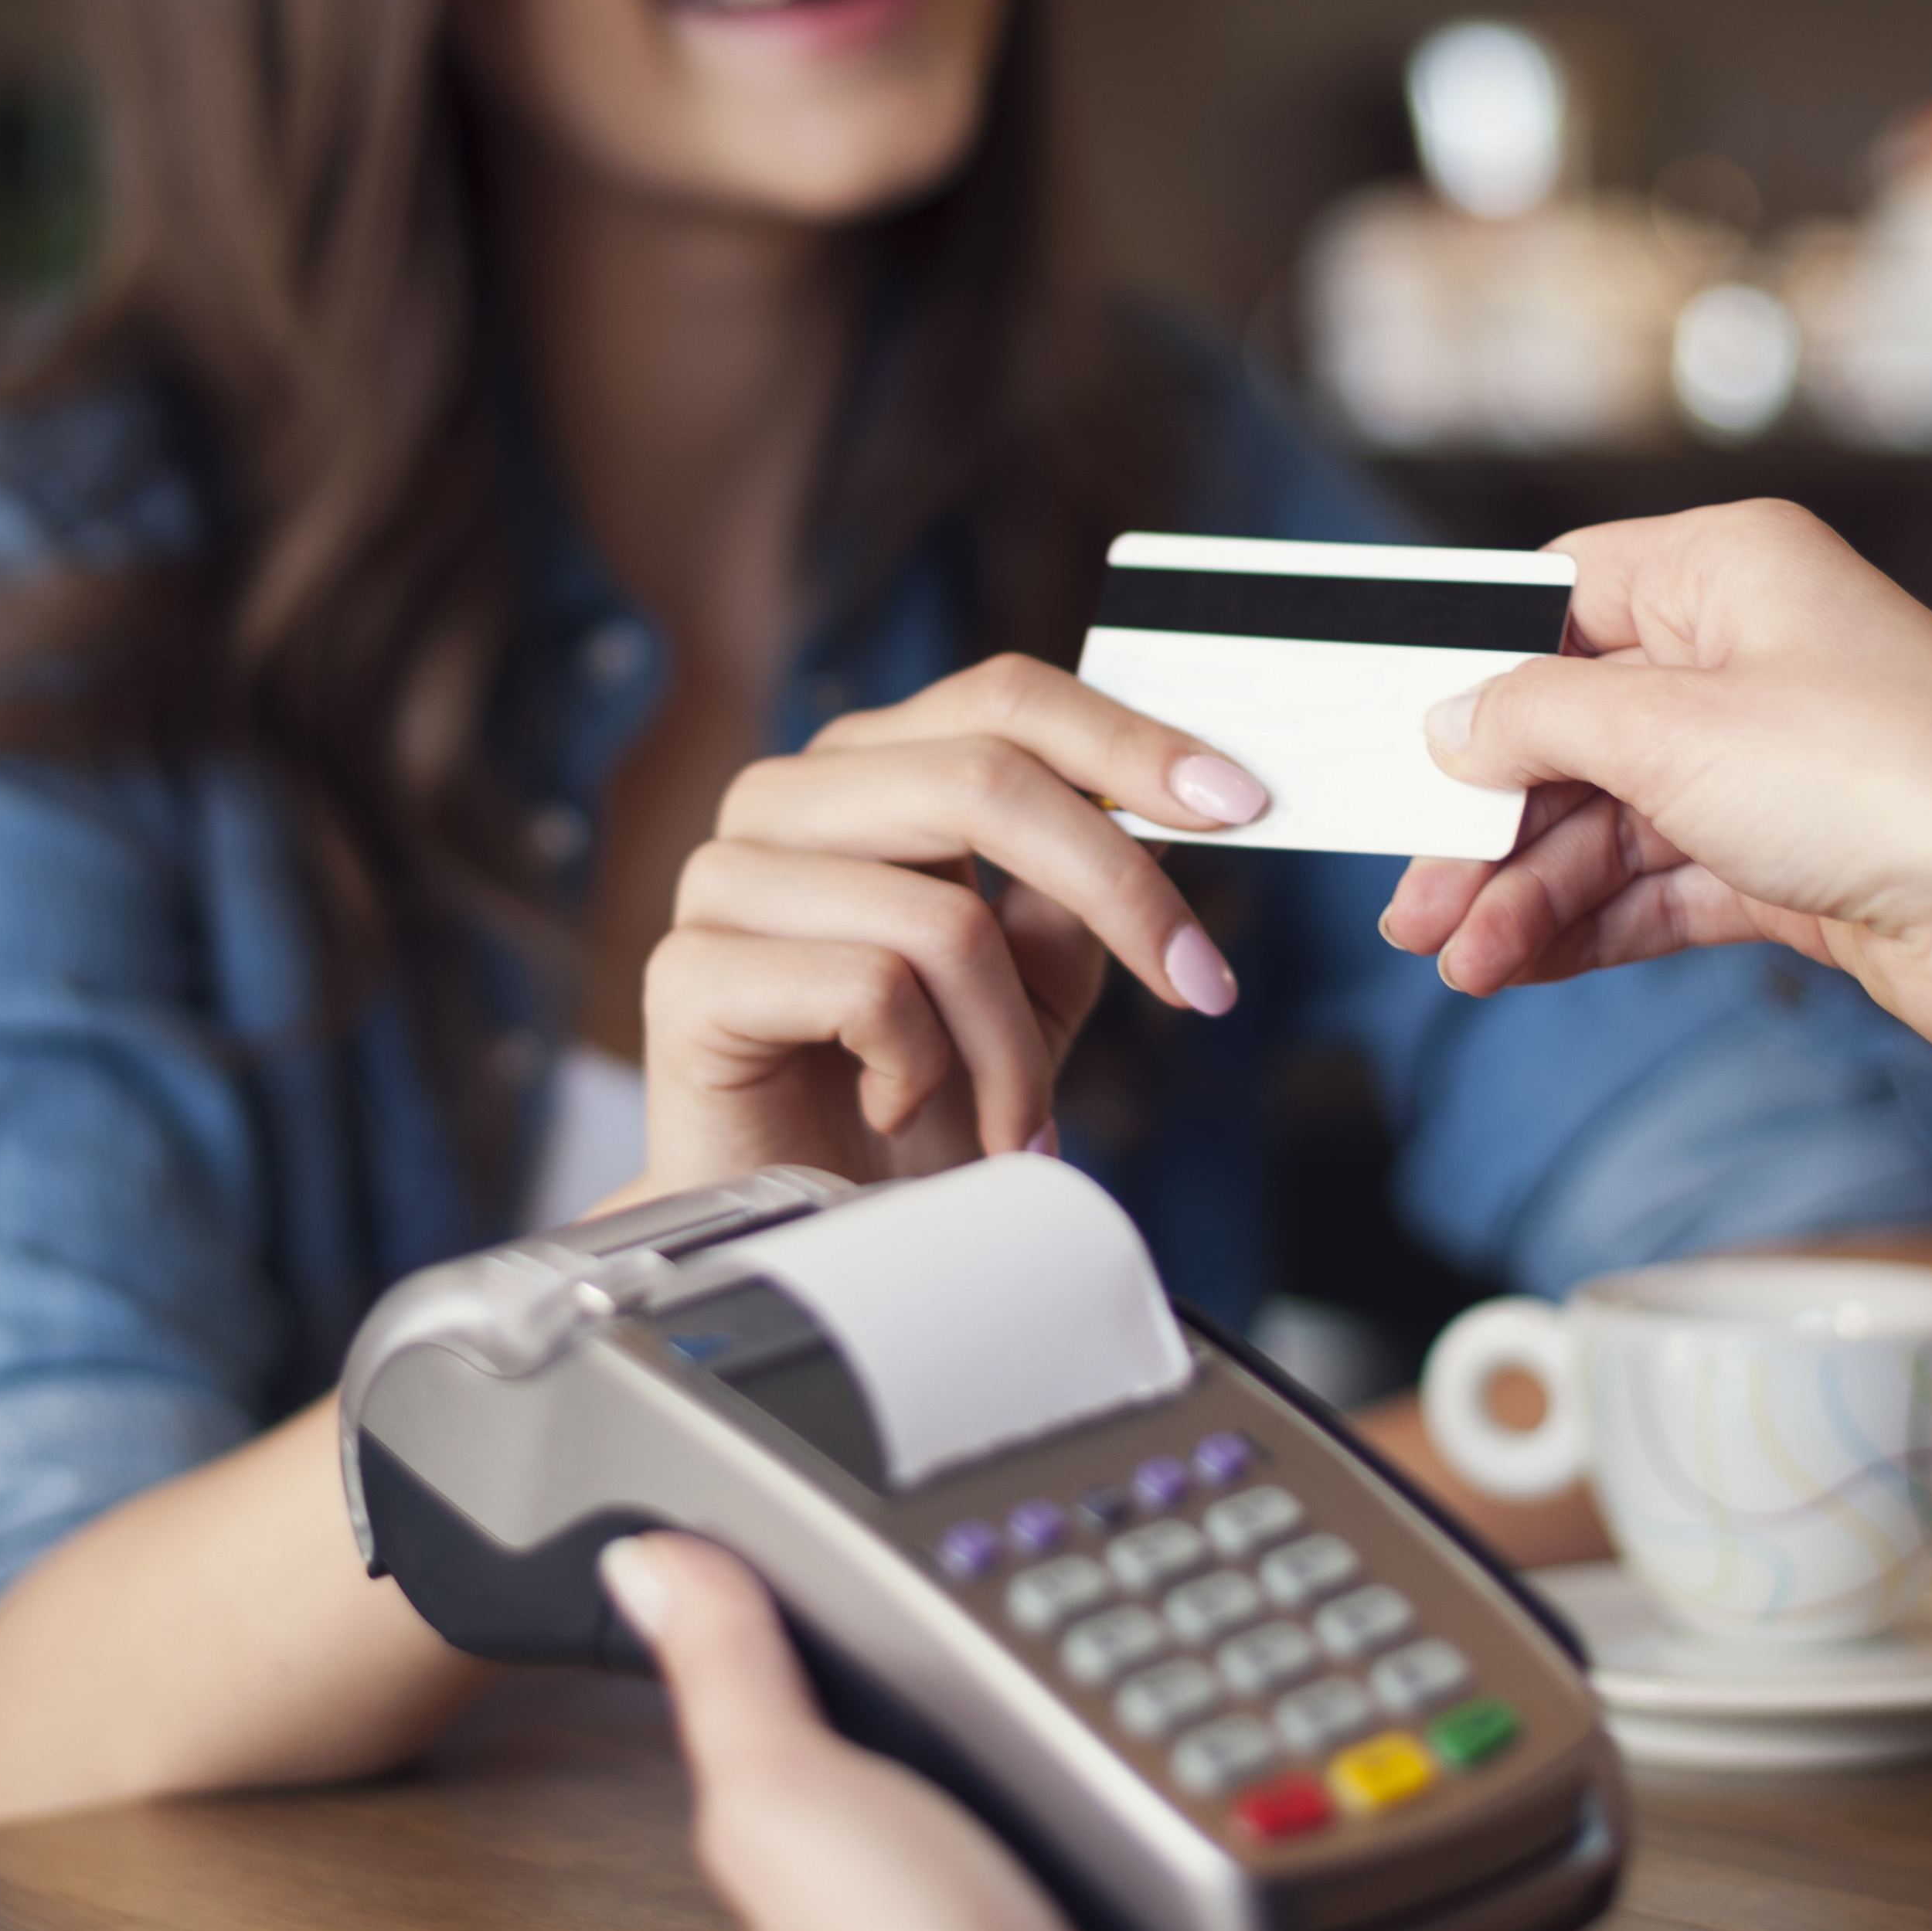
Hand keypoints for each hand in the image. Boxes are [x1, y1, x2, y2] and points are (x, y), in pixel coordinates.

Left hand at [605, 1533, 1300, 1930]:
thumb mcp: (787, 1801)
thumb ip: (727, 1678)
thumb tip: (645, 1561)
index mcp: (835, 1819)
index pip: (837, 1662)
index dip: (863, 1582)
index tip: (905, 1482)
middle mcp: (945, 1852)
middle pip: (982, 1681)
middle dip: (1032, 1604)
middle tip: (1075, 1515)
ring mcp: (1060, 1879)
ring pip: (1097, 1722)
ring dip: (1139, 1667)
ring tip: (1169, 1577)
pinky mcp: (1164, 1900)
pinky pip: (1190, 1788)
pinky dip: (1216, 1748)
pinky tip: (1231, 1702)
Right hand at [638, 655, 1263, 1191]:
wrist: (806, 1230)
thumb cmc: (908, 1101)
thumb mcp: (1030, 985)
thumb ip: (1076, 893)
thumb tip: (1175, 807)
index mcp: (869, 771)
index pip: (1003, 700)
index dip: (1128, 741)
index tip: (1242, 802)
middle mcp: (787, 800)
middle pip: (983, 777)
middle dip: (1120, 890)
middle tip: (1201, 983)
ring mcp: (726, 877)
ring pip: (941, 916)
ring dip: (1015, 1045)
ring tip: (1020, 1119)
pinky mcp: (689, 972)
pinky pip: (867, 990)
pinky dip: (922, 1073)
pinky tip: (898, 1110)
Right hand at [1382, 502, 1931, 1070]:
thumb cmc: (1892, 783)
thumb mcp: (1672, 732)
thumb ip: (1536, 721)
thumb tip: (1453, 721)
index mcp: (1732, 567)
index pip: (1561, 599)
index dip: (1475, 677)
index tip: (1400, 746)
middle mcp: (1752, 652)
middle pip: (1574, 729)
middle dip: (1488, 822)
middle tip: (1415, 902)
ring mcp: (1773, 758)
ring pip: (1610, 820)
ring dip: (1529, 892)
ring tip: (1464, 962)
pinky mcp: (1791, 854)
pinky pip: (1660, 880)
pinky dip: (1591, 923)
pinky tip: (1525, 965)